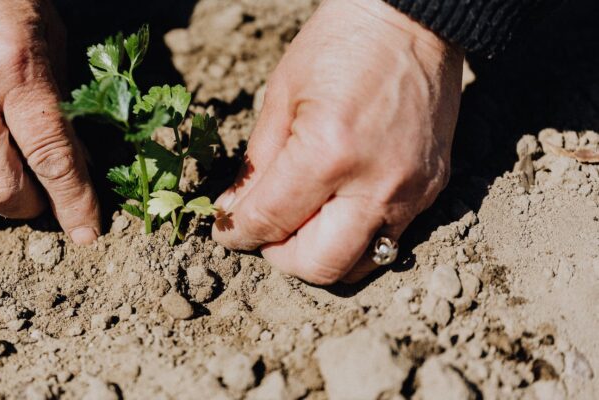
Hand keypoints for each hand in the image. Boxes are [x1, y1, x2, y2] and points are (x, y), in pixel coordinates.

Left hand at [212, 0, 462, 283]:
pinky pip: (388, 239)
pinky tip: (336, 208)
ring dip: (320, 256)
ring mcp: (410, 192)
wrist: (412, 21)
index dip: (238, 234)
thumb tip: (235, 214)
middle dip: (280, 257)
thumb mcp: (281, 97)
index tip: (227, 230)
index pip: (270, 222)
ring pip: (358, 265)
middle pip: (319, 265)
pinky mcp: (432, 190)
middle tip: (266, 234)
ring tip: (301, 224)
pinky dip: (353, 237)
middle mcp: (375, 184)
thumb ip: (257, 165)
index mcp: (328, 153)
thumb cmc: (339, 46)